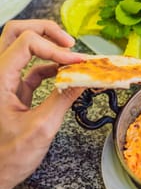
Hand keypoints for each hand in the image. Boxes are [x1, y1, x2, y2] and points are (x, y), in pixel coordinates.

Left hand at [0, 20, 84, 188]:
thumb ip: (63, 99)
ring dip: (48, 45)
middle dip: (46, 31)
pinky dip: (49, 65)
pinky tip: (65, 73)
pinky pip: (29, 66)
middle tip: (70, 44)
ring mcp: (2, 80)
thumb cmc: (8, 156)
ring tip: (71, 56)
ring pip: (20, 44)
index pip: (26, 44)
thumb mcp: (41, 128)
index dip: (55, 50)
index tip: (78, 62)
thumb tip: (84, 79)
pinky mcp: (10, 89)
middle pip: (16, 31)